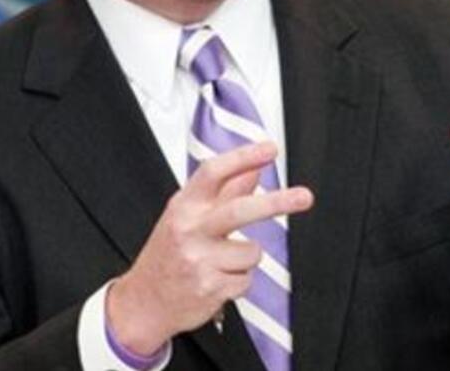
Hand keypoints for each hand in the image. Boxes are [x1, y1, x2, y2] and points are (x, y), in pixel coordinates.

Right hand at [107, 142, 313, 355]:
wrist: (144, 301)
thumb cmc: (169, 254)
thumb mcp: (187, 217)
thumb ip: (222, 193)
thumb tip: (254, 169)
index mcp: (183, 207)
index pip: (213, 173)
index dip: (243, 157)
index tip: (270, 149)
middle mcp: (189, 230)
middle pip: (239, 210)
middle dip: (277, 202)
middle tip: (305, 196)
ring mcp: (198, 260)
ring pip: (252, 252)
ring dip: (246, 260)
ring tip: (221, 263)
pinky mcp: (210, 288)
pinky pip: (247, 280)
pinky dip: (239, 282)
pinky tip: (216, 281)